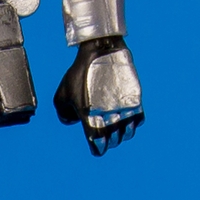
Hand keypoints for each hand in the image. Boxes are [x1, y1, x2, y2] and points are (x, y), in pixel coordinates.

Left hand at [54, 37, 143, 156]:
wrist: (101, 51)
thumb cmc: (79, 72)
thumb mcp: (61, 93)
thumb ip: (63, 114)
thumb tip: (75, 122)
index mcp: (90, 117)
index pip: (98, 144)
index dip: (97, 148)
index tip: (96, 147)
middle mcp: (109, 116)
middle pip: (113, 142)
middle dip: (108, 142)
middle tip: (104, 136)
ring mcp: (125, 109)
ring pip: (128, 134)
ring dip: (121, 135)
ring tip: (115, 128)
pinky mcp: (136, 100)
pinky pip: (138, 121)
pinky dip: (133, 123)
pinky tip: (125, 117)